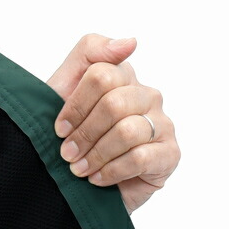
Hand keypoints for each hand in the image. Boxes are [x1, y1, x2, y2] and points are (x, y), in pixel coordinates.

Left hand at [44, 34, 180, 213]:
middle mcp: (147, 97)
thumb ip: (89, 53)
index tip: (59, 130)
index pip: (102, 76)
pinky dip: (111, 171)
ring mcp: (162, 125)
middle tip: (68, 155)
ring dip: (96, 155)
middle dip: (84, 133)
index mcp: (124, 78)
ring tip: (80, 169)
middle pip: (115, 103)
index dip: (75, 106)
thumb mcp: (64, 89)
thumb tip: (131, 42)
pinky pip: (140, 158)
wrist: (77, 186)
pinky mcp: (169, 154)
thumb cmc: (71, 137)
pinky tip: (98, 179)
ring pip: (127, 131)